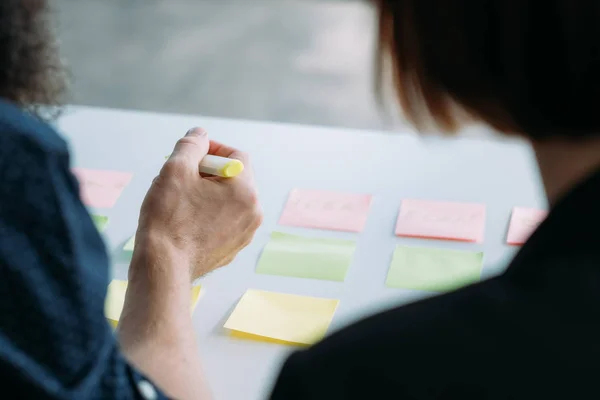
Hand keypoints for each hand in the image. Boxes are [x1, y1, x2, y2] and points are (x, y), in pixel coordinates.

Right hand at [134, 127, 261, 280]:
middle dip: (207, 172)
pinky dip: (207, 215)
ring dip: (206, 193)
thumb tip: (200, 134)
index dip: (212, 149)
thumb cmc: (168, 219)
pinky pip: (223, 221)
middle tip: (181, 178)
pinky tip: (184, 221)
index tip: (191, 155)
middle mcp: (253, 213)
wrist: (163, 268)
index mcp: (246, 191)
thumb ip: (191, 145)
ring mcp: (244, 234)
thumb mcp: (175, 169)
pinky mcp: (232, 249)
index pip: (236, 156)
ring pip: (227, 201)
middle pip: (234, 178)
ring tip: (179, 200)